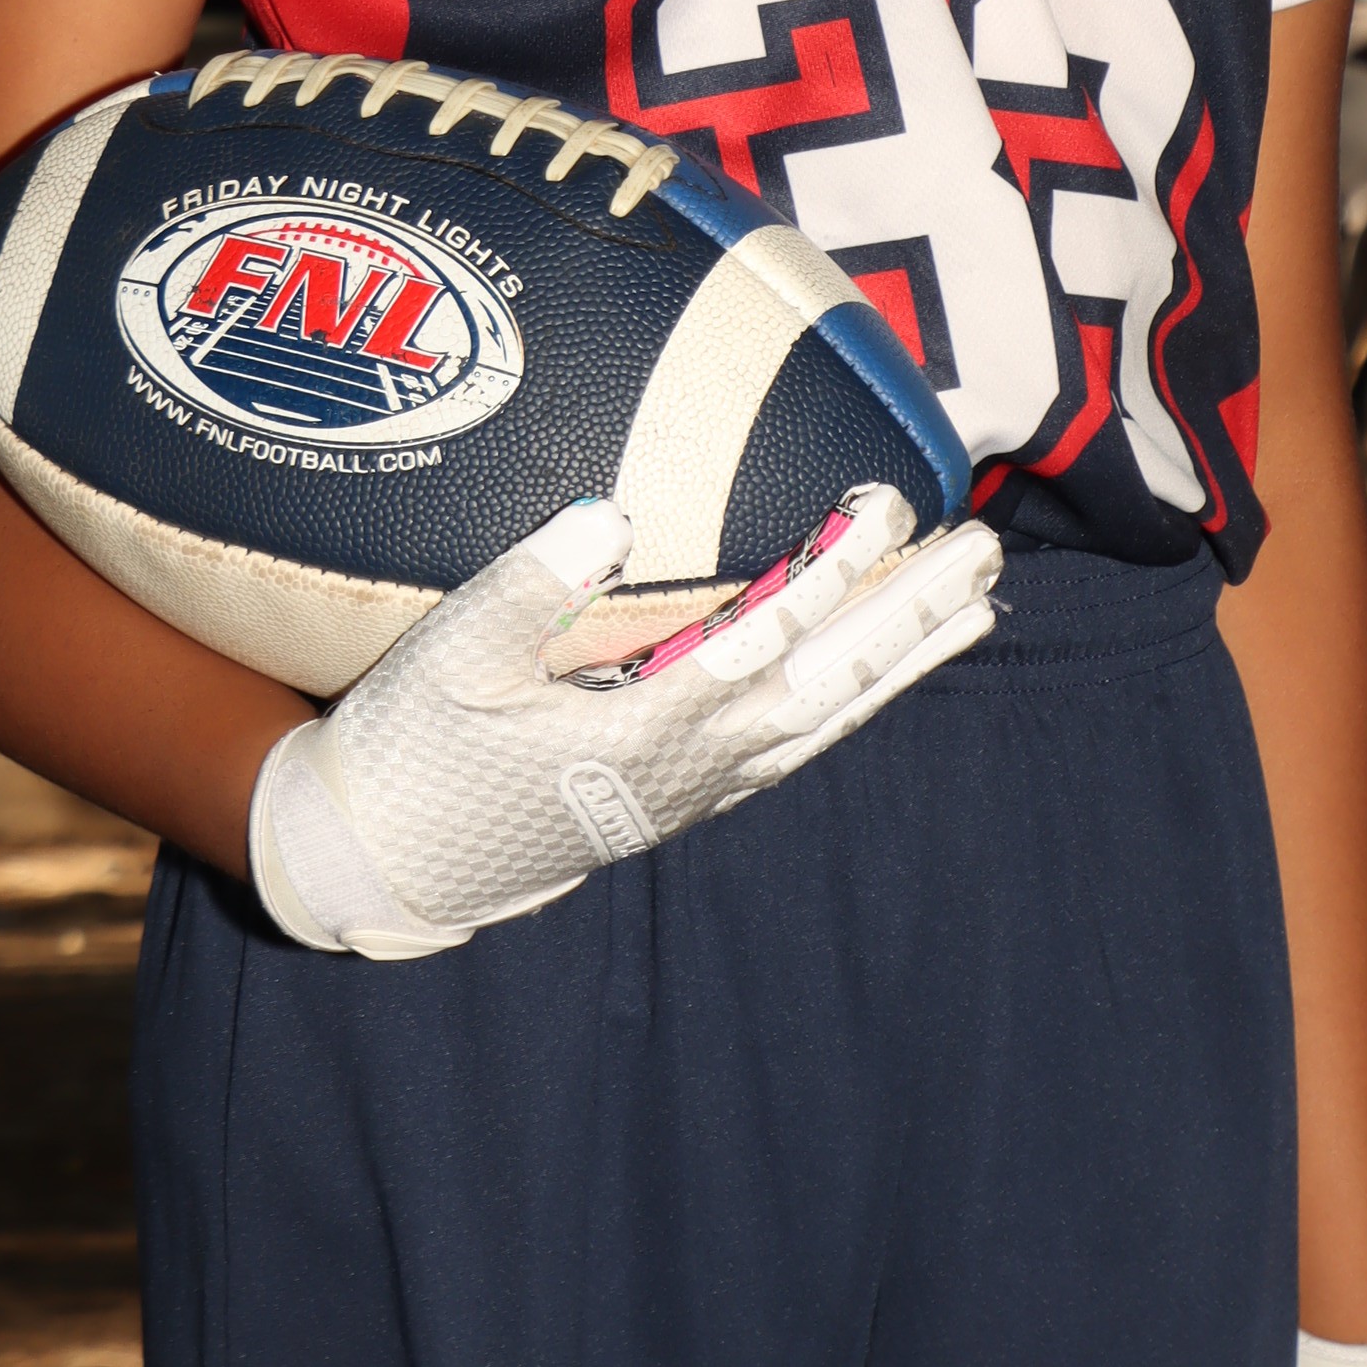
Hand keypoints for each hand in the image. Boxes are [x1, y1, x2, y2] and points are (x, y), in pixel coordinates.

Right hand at [248, 482, 1002, 958]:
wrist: (383, 862)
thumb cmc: (409, 747)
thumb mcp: (451, 656)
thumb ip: (532, 587)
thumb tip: (613, 515)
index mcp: (644, 732)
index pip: (767, 637)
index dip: (835, 570)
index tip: (886, 504)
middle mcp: (690, 768)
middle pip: (831, 683)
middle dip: (911, 615)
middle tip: (983, 550)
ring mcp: (692, 790)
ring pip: (826, 720)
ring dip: (902, 660)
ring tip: (973, 604)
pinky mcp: (680, 798)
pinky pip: (794, 743)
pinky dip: (848, 700)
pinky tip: (876, 672)